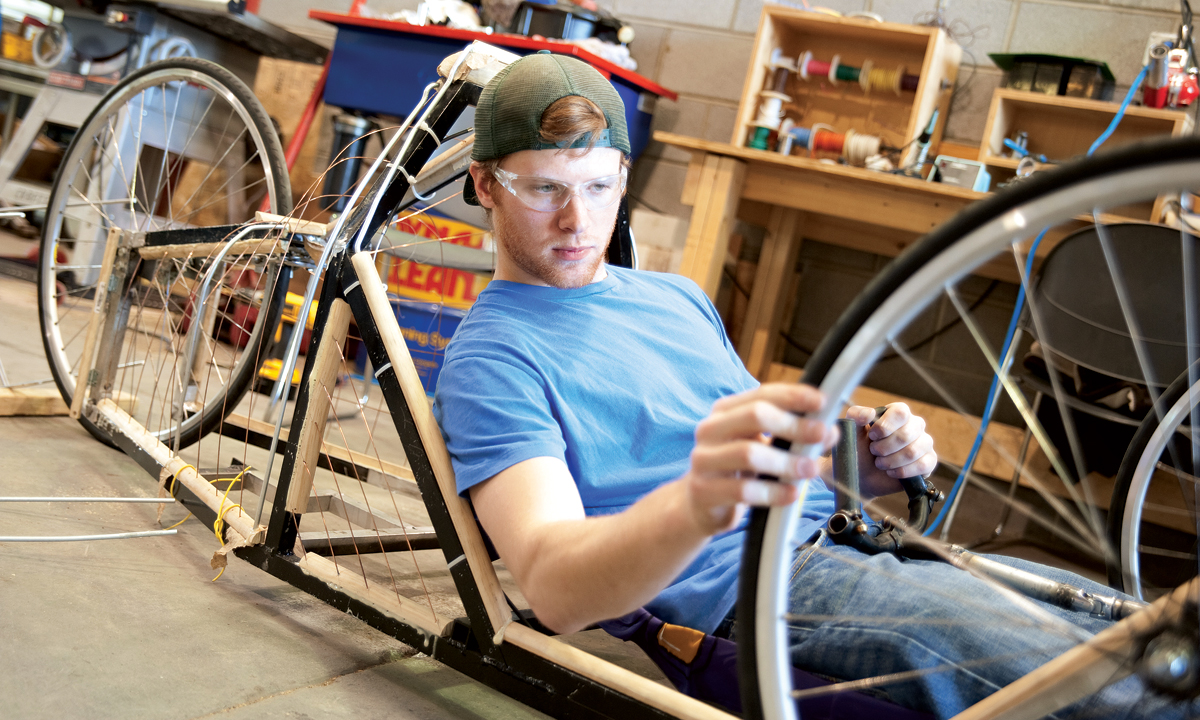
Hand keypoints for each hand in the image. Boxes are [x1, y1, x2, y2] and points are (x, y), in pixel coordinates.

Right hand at [681, 383, 838, 534]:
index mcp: (726, 411)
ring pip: (749, 453)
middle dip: (794, 425)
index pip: (762, 394)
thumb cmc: (737, 470)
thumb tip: (829, 431)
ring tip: (810, 469)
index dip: (794, 396)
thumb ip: (791, 436)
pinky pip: (743, 490)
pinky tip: (791, 494)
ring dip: (787, 461)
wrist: (699, 504)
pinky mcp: (704, 490)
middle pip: (754, 415)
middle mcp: (710, 429)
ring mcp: (703, 459)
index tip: (822, 402)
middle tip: (822, 434)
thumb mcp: (760, 445)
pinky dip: (773, 492)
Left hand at [845, 403, 936, 497]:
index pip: (901, 412)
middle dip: (884, 448)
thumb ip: (856, 415)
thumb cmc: (858, 448)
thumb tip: (869, 413)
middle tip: (874, 452)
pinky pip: (923, 465)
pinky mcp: (928, 461)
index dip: (884, 426)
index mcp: (898, 413)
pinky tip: (891, 472)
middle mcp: (915, 425)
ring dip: (891, 461)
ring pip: (913, 452)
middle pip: (907, 434)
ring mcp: (924, 443)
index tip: (872, 436)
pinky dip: (903, 471)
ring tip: (880, 463)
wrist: (862, 474)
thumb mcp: (852, 430)